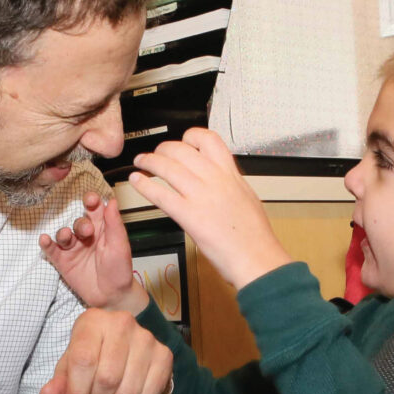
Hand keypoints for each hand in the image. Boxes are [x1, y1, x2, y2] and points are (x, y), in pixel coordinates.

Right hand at [40, 192, 147, 314]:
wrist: (112, 296)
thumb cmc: (119, 270)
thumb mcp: (120, 246)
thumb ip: (114, 224)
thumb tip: (112, 201)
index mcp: (102, 228)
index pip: (95, 209)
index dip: (91, 201)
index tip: (91, 200)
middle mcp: (86, 236)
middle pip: (79, 221)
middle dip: (81, 223)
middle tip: (87, 231)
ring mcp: (73, 248)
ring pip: (63, 233)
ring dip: (63, 233)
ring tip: (66, 236)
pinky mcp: (62, 261)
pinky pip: (51, 250)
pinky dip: (46, 244)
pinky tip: (45, 240)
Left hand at [40, 308, 172, 393]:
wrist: (125, 347)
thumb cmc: (92, 355)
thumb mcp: (70, 365)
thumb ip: (59, 382)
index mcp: (93, 320)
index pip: (83, 361)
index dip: (76, 392)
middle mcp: (123, 323)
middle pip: (107, 379)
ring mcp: (147, 338)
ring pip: (128, 391)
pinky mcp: (165, 355)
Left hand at [129, 128, 290, 290]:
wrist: (257, 257)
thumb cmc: (255, 236)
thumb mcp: (247, 198)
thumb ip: (230, 184)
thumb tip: (221, 178)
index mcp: (231, 174)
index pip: (208, 139)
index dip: (190, 136)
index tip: (183, 142)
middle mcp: (215, 179)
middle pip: (181, 150)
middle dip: (163, 149)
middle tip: (155, 154)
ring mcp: (201, 196)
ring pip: (167, 167)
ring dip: (148, 161)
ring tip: (141, 163)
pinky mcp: (189, 216)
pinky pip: (161, 194)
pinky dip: (144, 185)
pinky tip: (137, 182)